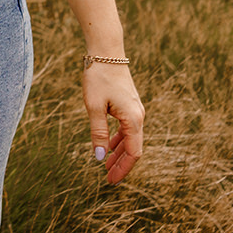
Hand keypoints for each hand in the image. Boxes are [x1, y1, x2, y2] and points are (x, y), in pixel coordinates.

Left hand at [86, 62, 143, 182]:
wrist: (106, 51)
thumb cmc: (99, 77)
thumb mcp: (94, 107)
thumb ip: (97, 133)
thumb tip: (99, 158)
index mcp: (133, 119)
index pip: (133, 153)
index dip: (123, 169)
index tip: (111, 181)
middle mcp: (138, 116)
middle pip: (134, 148)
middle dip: (121, 164)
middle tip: (108, 178)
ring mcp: (135, 109)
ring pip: (131, 138)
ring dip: (119, 152)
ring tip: (105, 164)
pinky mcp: (129, 104)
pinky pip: (127, 128)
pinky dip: (119, 139)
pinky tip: (107, 145)